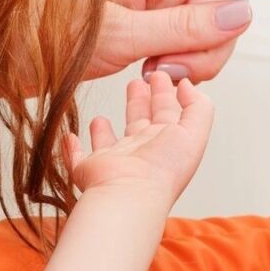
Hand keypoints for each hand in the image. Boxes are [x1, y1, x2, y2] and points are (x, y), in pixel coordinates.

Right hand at [64, 71, 213, 201]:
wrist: (129, 195)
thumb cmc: (162, 168)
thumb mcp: (194, 131)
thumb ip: (198, 106)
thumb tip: (189, 86)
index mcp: (165, 145)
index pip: (166, 114)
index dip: (164, 93)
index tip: (160, 75)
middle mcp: (141, 154)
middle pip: (139, 123)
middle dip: (139, 102)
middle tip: (137, 81)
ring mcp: (115, 164)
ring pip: (110, 143)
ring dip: (106, 130)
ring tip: (104, 114)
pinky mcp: (90, 172)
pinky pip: (78, 159)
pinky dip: (73, 149)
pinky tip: (71, 137)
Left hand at [88, 0, 269, 82]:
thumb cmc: (40, 34)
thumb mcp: (114, 35)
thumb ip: (181, 26)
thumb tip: (242, 13)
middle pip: (228, 11)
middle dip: (210, 50)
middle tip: (161, 70)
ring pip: (212, 35)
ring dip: (191, 63)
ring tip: (144, 71)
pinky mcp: (148, 19)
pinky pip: (188, 44)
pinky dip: (177, 66)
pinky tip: (143, 72)